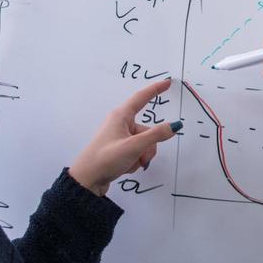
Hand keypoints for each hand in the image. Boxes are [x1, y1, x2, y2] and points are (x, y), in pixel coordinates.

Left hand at [68, 78, 179, 195]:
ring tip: (131, 164)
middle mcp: (120, 124)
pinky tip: (125, 167)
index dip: (155, 89)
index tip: (167, 82)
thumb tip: (175, 125)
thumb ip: (156, 135)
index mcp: (121, 116)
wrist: (87, 180)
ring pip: (143, 143)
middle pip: (147, 129)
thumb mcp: (134, 146)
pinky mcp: (118, 150)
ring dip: (142, 155)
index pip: (141, 97)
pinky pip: (136, 151)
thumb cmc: (107, 158)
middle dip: (149, 145)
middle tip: (141, 157)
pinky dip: (135, 160)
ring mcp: (119, 137)